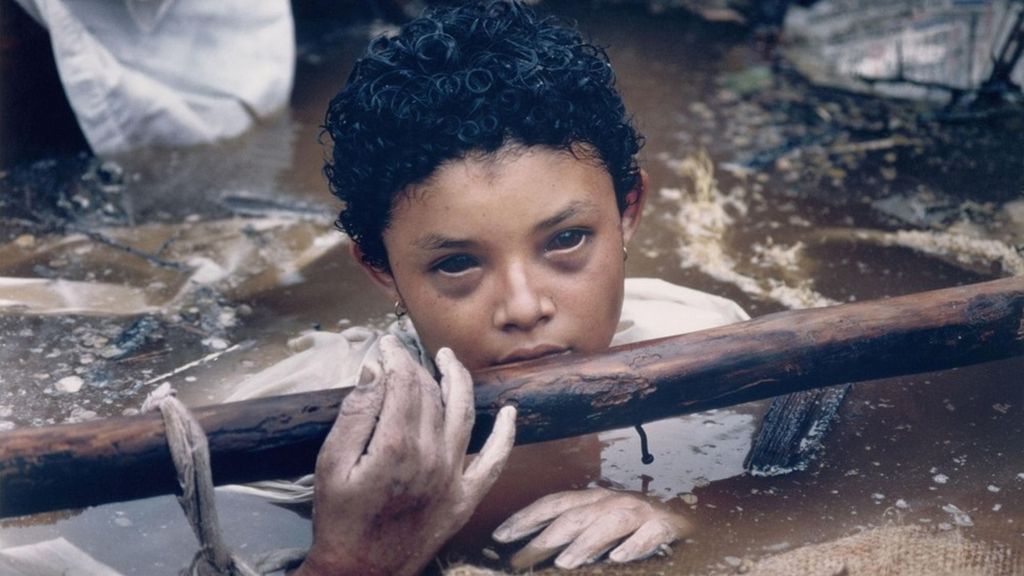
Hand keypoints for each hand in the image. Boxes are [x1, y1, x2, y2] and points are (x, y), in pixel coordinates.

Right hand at [293, 335, 516, 575]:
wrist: (360, 572)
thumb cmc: (340, 519)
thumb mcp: (331, 464)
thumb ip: (356, 414)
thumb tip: (377, 371)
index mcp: (396, 446)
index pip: (403, 382)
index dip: (395, 357)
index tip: (386, 345)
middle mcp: (431, 456)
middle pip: (431, 395)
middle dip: (417, 366)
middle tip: (404, 354)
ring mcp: (453, 477)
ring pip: (464, 414)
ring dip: (459, 381)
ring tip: (449, 360)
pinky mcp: (465, 498)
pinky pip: (495, 461)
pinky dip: (506, 435)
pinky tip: (510, 413)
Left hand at [492, 487, 690, 569]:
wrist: (682, 518)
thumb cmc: (631, 526)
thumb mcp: (597, 524)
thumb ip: (570, 534)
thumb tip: (528, 552)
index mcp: (592, 499)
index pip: (553, 504)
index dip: (526, 517)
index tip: (499, 536)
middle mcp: (612, 501)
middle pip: (574, 517)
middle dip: (543, 538)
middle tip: (519, 561)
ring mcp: (639, 512)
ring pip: (608, 524)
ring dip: (585, 543)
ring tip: (564, 563)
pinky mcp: (665, 526)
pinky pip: (649, 535)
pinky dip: (634, 546)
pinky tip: (619, 559)